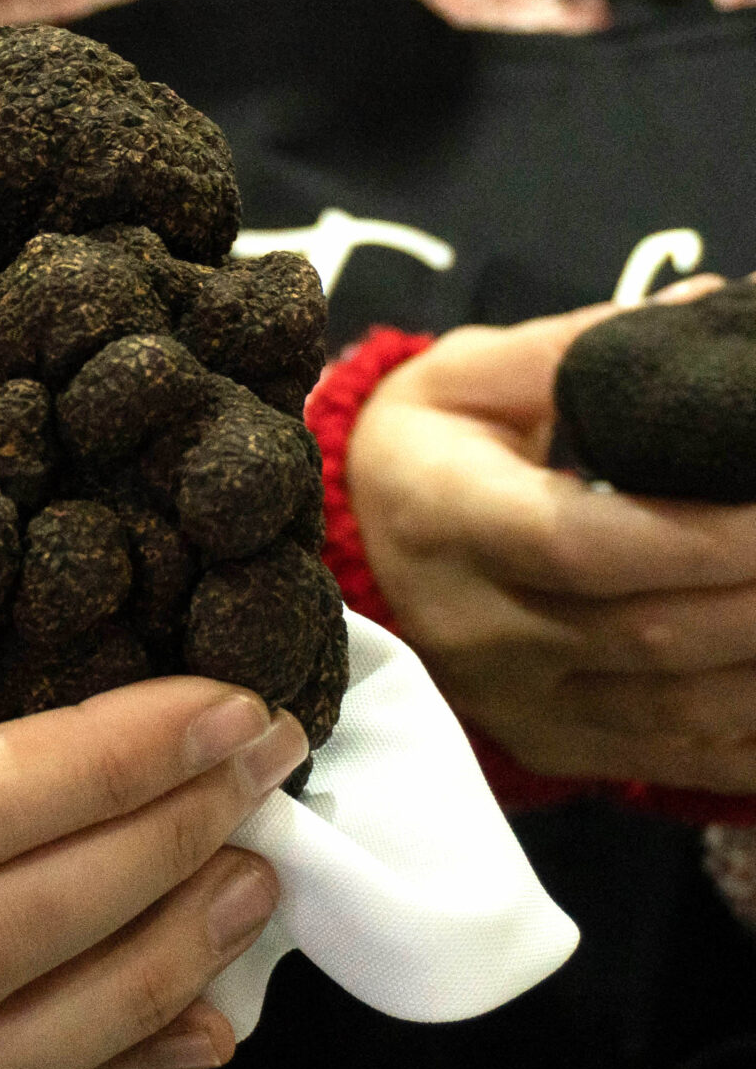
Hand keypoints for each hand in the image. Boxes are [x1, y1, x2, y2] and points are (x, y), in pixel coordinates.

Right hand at [349, 281, 755, 791]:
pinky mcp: (550, 745)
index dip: (700, 537)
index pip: (581, 545)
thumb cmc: (432, 442)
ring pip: (678, 711)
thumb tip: (708, 309)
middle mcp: (472, 628)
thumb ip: (576, 347)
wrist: (361, 539)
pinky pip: (676, 759)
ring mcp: (511, 702)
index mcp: (446, 521)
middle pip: (650, 634)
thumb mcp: (470, 373)